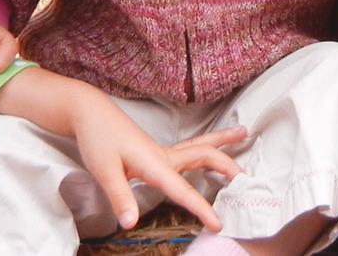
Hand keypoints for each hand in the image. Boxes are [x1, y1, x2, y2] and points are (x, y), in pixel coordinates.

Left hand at [0, 68, 242, 231]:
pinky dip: (207, 146)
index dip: (201, 208)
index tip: (218, 224)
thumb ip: (120, 197)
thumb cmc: (97, 140)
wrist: (90, 113)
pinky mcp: (157, 151)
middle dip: (226, 165)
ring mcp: (162, 151)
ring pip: (199, 146)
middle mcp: (164, 155)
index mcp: (154, 162)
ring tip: (243, 133)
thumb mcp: (104, 170)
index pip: (182, 189)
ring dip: (222, 142)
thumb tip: (131, 223)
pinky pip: (189, 149)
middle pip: (203, 155)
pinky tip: (212, 146)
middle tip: (247, 179)